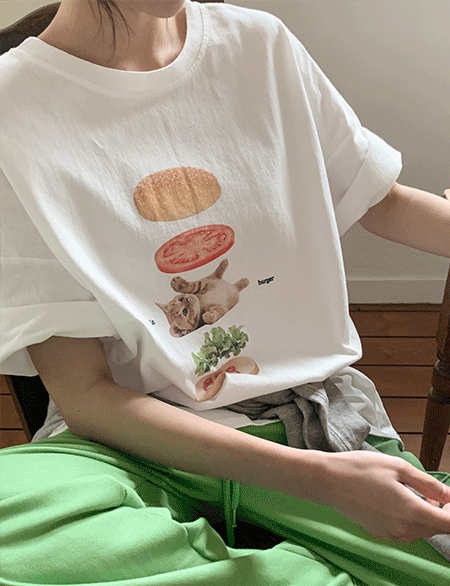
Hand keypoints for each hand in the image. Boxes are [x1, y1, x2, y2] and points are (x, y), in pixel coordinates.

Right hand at [318, 451, 449, 541]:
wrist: (328, 481)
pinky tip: (397, 502)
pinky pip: (405, 532)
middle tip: (431, 492)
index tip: (447, 499)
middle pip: (435, 528)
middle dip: (440, 513)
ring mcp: (390, 534)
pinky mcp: (379, 533)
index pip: (447, 524)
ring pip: (421, 531)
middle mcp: (403, 528)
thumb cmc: (360, 469)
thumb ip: (427, 483)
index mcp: (411, 510)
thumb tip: (448, 495)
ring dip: (425, 517)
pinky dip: (409, 520)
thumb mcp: (397, 467)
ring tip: (412, 494)